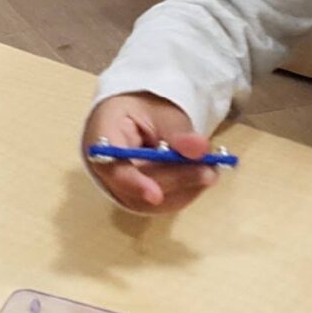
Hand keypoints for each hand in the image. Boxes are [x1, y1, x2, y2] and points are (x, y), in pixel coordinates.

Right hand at [82, 93, 219, 213]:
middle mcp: (106, 169)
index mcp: (101, 138)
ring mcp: (121, 188)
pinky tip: (200, 176)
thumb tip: (200, 149)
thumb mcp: (160, 111)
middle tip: (209, 171)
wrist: (135, 115)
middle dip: (176, 180)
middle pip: (136, 188)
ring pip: (152, 202)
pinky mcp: (138, 198)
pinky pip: (162, 203)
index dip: (134, 183)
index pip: (112, 167)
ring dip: (185, 188)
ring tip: (210, 169)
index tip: (155, 195)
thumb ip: (178, 131)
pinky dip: (185, 192)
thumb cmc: (142, 108)